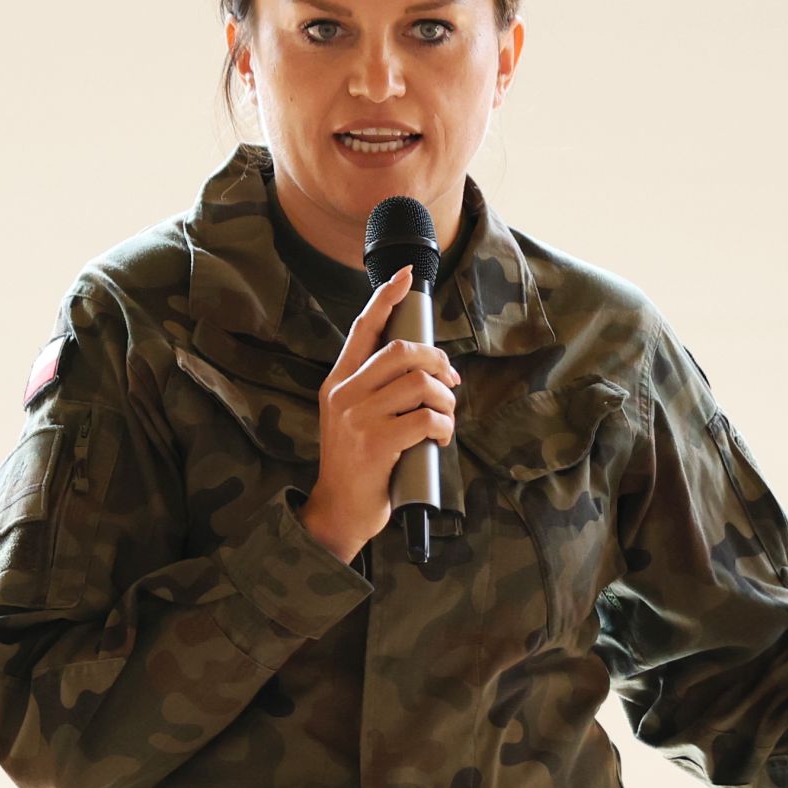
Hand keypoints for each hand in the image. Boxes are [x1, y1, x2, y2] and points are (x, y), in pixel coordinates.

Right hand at [298, 265, 461, 561]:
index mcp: (337, 382)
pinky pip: (426, 418)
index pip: (363, 328)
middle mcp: (344, 394)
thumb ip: (374, 389)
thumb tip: (422, 364)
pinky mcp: (376, 442)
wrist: (339, 511)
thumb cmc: (358, 464)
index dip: (386, 298)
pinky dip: (444, 427)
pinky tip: (440, 439)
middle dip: (437, 361)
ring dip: (445, 400)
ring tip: (445, 417)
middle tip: (449, 381)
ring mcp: (358, 418)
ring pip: (419, 384)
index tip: (406, 276)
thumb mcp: (353, 418)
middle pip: (402, 351)